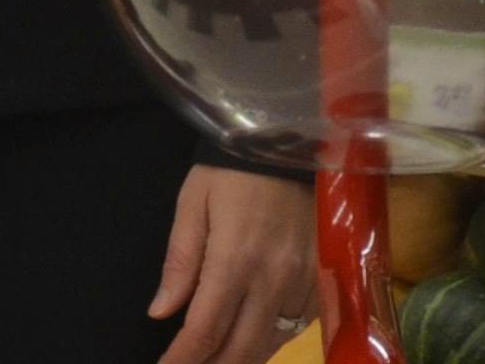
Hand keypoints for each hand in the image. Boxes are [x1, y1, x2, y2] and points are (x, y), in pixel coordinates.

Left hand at [147, 164, 313, 363]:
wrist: (291, 142)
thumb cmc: (232, 171)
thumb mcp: (193, 204)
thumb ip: (180, 261)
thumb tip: (161, 312)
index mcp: (234, 260)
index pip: (205, 331)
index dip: (182, 360)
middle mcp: (273, 279)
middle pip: (241, 350)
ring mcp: (303, 281)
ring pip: (271, 343)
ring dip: (242, 357)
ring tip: (217, 358)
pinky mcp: (323, 277)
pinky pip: (297, 326)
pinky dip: (273, 337)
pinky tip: (254, 333)